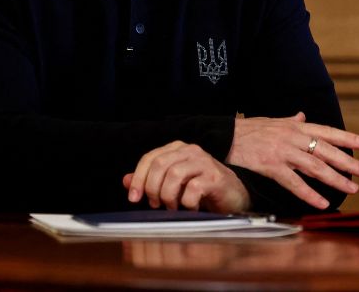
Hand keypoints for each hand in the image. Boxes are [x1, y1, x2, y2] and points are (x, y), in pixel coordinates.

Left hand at [123, 141, 249, 212]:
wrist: (233, 197)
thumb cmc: (201, 190)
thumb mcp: (173, 184)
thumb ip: (150, 180)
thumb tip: (125, 180)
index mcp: (178, 149)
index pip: (150, 158)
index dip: (138, 178)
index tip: (133, 198)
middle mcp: (191, 151)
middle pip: (160, 165)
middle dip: (152, 188)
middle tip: (155, 205)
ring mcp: (205, 162)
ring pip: (174, 175)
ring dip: (168, 197)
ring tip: (173, 207)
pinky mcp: (215, 177)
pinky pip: (192, 190)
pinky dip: (186, 204)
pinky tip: (191, 208)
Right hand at [227, 112, 358, 209]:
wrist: (222, 136)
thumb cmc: (247, 130)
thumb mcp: (272, 121)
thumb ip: (290, 120)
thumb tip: (303, 115)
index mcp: (294, 126)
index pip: (326, 131)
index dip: (346, 137)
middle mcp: (292, 137)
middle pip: (326, 151)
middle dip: (348, 162)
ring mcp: (283, 152)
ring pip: (316, 167)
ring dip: (336, 179)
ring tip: (352, 189)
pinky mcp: (271, 166)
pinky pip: (294, 183)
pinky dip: (310, 194)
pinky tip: (322, 203)